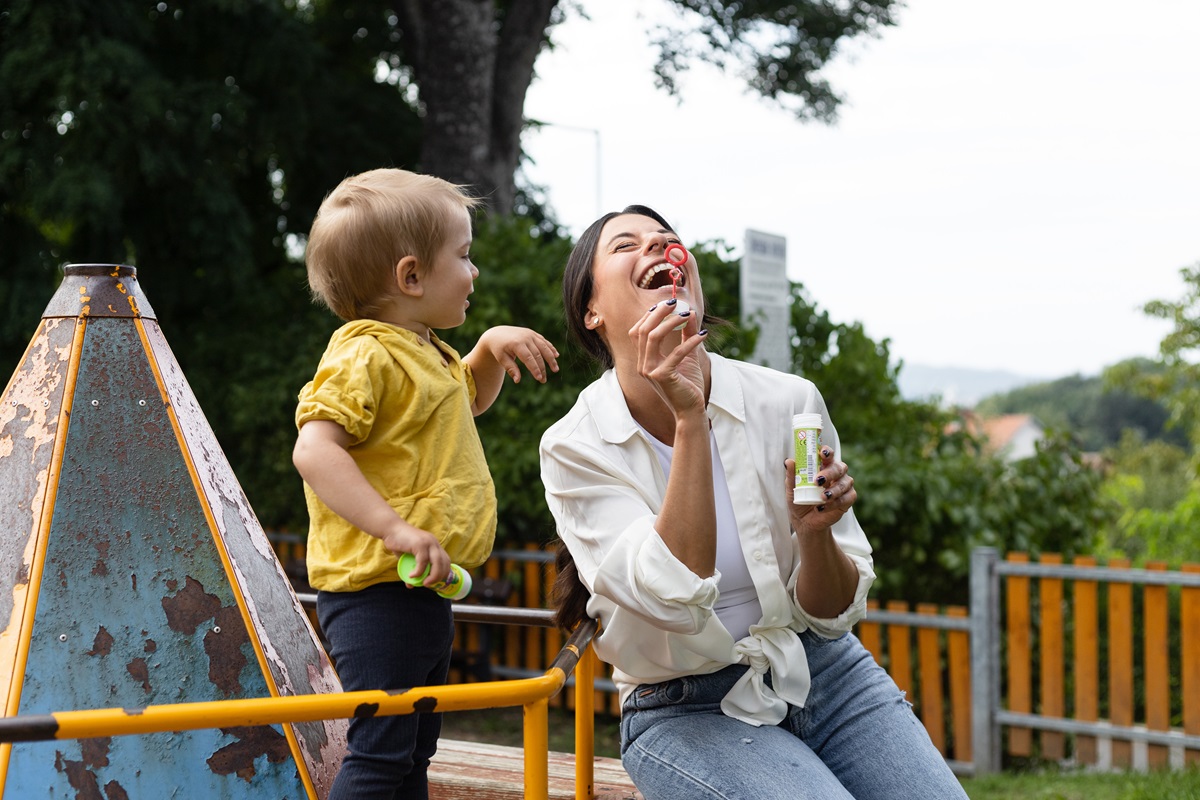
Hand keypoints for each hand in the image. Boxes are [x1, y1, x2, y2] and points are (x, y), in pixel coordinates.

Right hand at [383, 524, 452, 585]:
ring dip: (433, 576)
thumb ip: (412, 570)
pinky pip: (423, 561)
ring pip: (437, 562)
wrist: (390, 529)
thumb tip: (411, 585)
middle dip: (439, 576)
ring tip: (424, 583)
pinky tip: (412, 575)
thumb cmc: (399, 543)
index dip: (443, 572)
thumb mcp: (407, 559)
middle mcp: (434, 543)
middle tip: (429, 584)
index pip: (446, 560)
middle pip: (444, 562)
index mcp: (434, 545)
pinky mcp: (420, 544)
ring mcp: (428, 542)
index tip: (435, 581)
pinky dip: (419, 571)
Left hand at [476, 326, 559, 383]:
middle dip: (542, 368)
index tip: (539, 378)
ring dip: (551, 358)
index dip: (535, 368)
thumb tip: (517, 381)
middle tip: (544, 380)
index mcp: (516, 343)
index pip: (528, 358)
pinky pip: (544, 341)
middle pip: (538, 354)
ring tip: (555, 369)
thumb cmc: (499, 349)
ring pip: (544, 347)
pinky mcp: (533, 333)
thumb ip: (510, 369)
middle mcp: (525, 337)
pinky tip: (557, 356)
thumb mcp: (502, 359)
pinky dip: (551, 348)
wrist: (498, 334)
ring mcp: (530, 334)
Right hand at [630, 300, 708, 418]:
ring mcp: (649, 371)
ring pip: (653, 337)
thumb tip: (689, 313)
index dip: (650, 315)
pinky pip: (676, 353)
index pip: (638, 331)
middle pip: (643, 330)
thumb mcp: (687, 355)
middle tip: (676, 302)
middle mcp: (642, 364)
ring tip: (688, 315)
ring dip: (672, 322)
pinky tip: (703, 335)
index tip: (667, 304)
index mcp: (644, 359)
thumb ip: (685, 335)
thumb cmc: (687, 384)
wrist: (691, 410)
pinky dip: (690, 341)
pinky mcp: (662, 377)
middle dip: (659, 313)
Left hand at [785, 446, 856, 534]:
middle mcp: (836, 474)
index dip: (828, 452)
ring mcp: (843, 486)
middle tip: (818, 481)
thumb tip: (789, 461)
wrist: (804, 521)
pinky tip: (822, 507)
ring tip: (821, 497)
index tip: (822, 453)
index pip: (828, 455)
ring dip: (833, 490)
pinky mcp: (847, 500)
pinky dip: (834, 503)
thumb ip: (792, 475)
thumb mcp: (792, 488)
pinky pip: (846, 498)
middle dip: (829, 473)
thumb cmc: (800, 500)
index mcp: (823, 466)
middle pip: (839, 467)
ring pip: (845, 483)